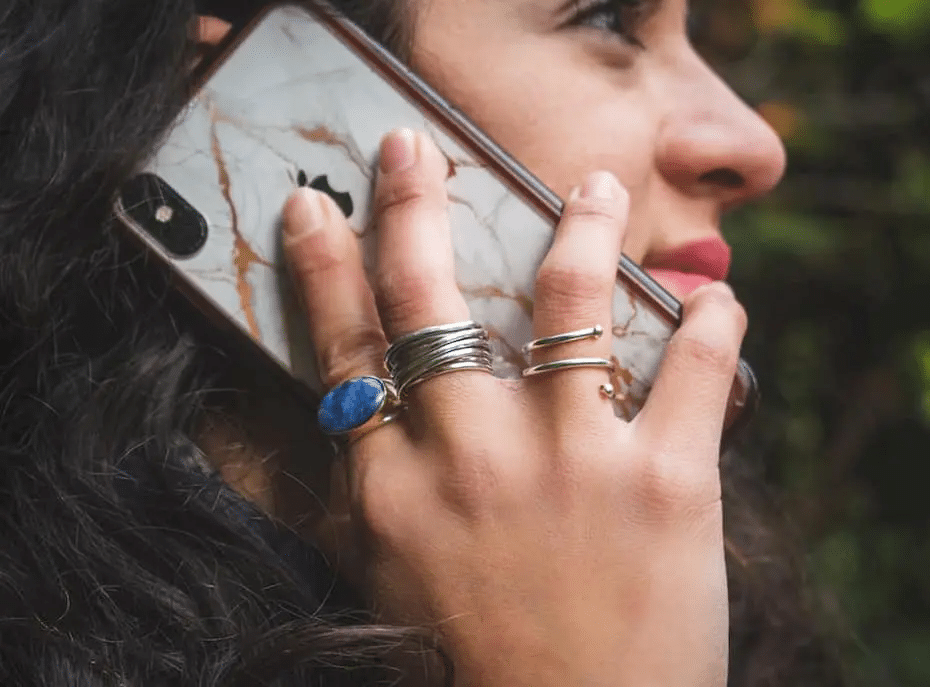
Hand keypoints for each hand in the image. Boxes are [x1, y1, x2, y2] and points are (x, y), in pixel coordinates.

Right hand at [282, 129, 745, 686]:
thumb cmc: (470, 658)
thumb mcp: (389, 573)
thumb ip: (365, 485)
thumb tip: (349, 406)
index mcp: (395, 488)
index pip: (345, 350)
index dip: (323, 267)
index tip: (312, 207)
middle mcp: (472, 460)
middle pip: (428, 303)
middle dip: (412, 209)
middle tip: (412, 147)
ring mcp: (573, 466)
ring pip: (567, 302)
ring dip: (581, 229)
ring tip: (593, 186)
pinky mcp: (668, 487)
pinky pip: (698, 370)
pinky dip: (712, 320)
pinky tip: (711, 292)